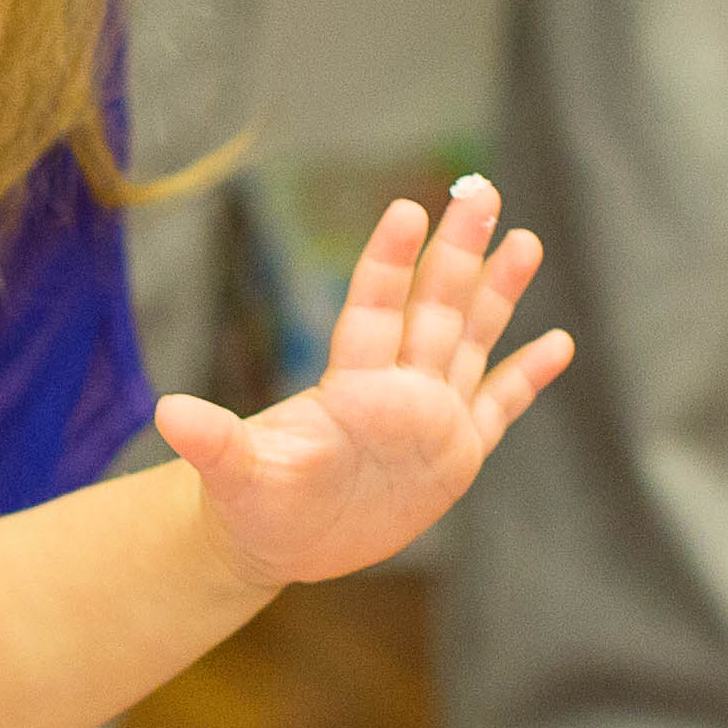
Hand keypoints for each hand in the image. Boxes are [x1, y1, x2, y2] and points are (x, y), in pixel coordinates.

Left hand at [159, 176, 573, 589]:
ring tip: (526, 239)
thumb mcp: (237, 477)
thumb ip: (214, 443)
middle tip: (480, 189)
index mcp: (351, 385)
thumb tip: (168, 414)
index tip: (407, 210)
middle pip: (434, 307)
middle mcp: (397, 388)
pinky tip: (559, 342)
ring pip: (472, 341)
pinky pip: (499, 407)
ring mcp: (430, 416)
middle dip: (459, 251)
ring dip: (500, 294)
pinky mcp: (454, 454)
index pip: (375, 310)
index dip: (390, 263)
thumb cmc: (252, 503)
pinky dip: (526, 377)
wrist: (280, 539)